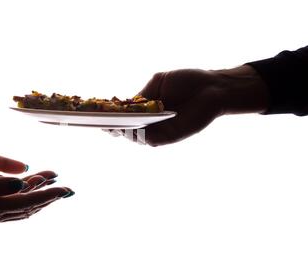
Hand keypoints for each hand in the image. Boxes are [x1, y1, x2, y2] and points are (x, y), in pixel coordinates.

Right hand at [0, 174, 72, 264]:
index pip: (30, 201)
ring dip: (41, 199)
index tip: (67, 188)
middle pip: (31, 207)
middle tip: (69, 189)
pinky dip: (28, 202)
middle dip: (50, 197)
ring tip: (54, 190)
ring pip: (24, 209)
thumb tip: (23, 182)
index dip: (50, 195)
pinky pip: (14, 209)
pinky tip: (31, 196)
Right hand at [109, 66, 268, 145]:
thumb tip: (123, 106)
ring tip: (116, 123)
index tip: (96, 115)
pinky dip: (138, 135)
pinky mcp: (169, 137)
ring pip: (134, 137)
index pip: (123, 116)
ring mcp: (158, 131)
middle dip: (112, 126)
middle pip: (125, 130)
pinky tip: (131, 127)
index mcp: (146, 109)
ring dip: (124, 131)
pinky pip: (149, 140)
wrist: (212, 87)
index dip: (110, 117)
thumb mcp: (158, 83)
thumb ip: (141, 95)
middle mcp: (150, 122)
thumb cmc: (187, 81)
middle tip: (104, 121)